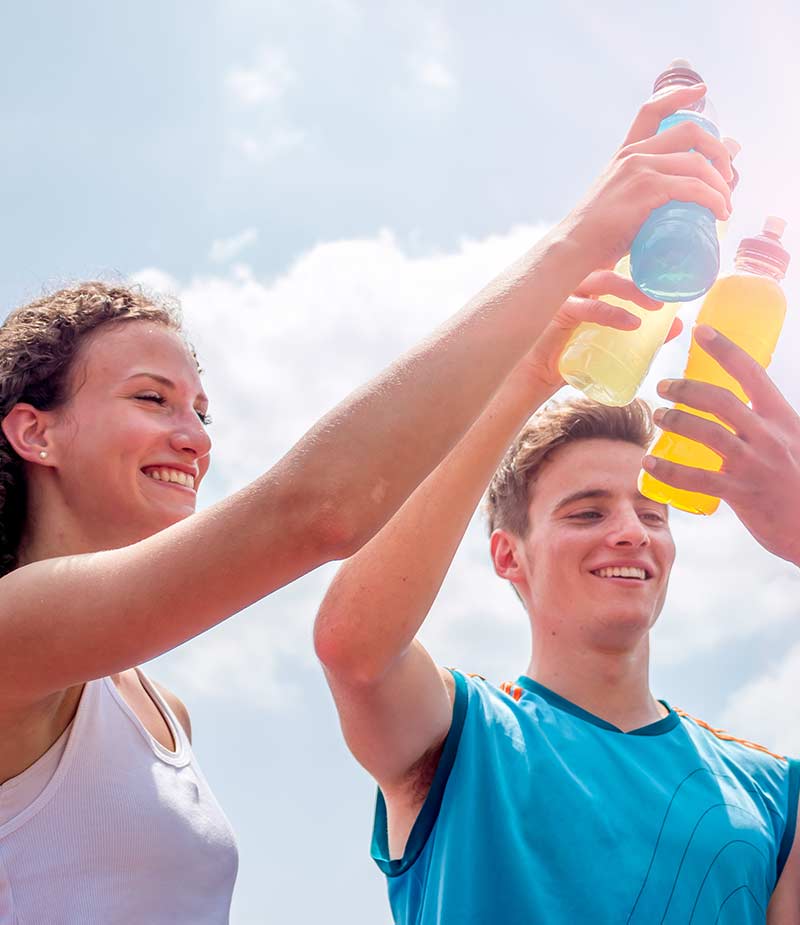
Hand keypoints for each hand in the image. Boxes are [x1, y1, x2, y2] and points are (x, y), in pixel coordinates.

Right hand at [520, 270, 681, 392]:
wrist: (534, 375)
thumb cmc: (573, 354)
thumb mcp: (615, 341)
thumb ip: (644, 333)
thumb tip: (679, 325)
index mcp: (591, 283)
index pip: (619, 261)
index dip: (643, 257)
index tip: (672, 263)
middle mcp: (578, 282)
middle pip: (614, 264)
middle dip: (643, 273)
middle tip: (669, 288)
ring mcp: (565, 294)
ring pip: (602, 280)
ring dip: (631, 290)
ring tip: (655, 306)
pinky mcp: (556, 312)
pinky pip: (587, 307)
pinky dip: (611, 314)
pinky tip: (631, 323)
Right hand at [561, 84, 734, 271]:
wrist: (573, 247)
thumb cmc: (596, 235)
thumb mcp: (617, 203)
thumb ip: (641, 196)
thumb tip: (673, 205)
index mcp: (625, 154)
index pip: (650, 111)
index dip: (679, 96)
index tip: (701, 91)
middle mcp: (633, 155)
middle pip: (690, 131)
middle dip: (718, 150)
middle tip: (728, 178)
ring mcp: (639, 170)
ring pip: (698, 162)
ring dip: (721, 184)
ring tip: (725, 206)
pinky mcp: (646, 189)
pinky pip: (693, 187)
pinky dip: (714, 199)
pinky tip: (720, 211)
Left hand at [643, 326, 799, 564]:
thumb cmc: (795, 482)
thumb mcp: (789, 441)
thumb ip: (762, 425)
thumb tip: (728, 407)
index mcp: (782, 418)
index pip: (753, 373)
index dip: (726, 349)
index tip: (701, 331)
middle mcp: (770, 437)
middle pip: (722, 401)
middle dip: (687, 389)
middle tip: (663, 386)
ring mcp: (756, 465)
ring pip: (709, 434)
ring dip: (677, 422)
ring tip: (657, 417)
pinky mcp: (743, 494)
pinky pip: (698, 478)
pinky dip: (669, 470)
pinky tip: (649, 463)